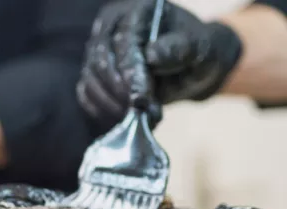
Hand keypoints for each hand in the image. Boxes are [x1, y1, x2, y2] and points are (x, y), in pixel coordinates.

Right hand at [77, 0, 242, 124]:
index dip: (130, 71)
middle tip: (140, 112)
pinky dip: (102, 110)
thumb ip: (179, 48)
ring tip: (137, 117)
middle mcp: (111, 26)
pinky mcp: (92, 73)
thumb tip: (152, 55)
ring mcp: (98, 49)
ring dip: (111, 104)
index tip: (141, 99)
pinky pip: (86, 94)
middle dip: (119, 91)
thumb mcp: (200, 49)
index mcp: (137, 12)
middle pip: (100, 60)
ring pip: (90, 79)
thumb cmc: (198, 53)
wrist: (190, 68)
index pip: (123, 41)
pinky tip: (123, 118)